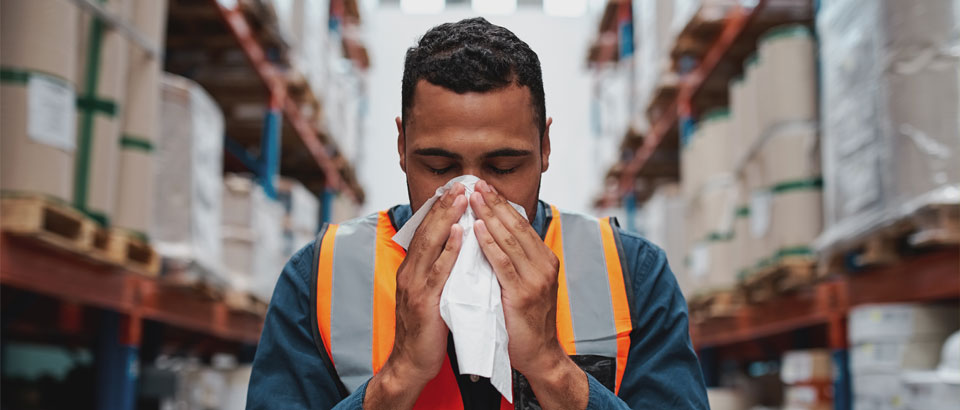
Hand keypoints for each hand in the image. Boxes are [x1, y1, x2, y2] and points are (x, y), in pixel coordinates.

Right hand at [365, 183, 466, 409]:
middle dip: (443, 205)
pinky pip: (439, 270)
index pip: (424, 232)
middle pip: (426, 231)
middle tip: (460, 183)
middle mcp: (409, 273)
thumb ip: (439, 272)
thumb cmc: (426, 330)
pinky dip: (450, 249)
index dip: (438, 209)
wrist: (411, 363)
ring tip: (461, 198)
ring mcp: (415, 286)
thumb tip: (456, 249)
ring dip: (447, 218)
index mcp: (411, 270)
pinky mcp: (424, 302)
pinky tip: (461, 233)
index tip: (453, 188)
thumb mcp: (430, 294)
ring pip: (431, 244)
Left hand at [469, 180, 587, 409]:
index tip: (484, 186)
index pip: (520, 224)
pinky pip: (503, 263)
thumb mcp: (524, 284)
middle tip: (476, 182)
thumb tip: (493, 236)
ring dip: (489, 215)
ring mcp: (536, 279)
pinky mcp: (523, 294)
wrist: (540, 355)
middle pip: (516, 225)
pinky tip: (478, 229)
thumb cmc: (526, 321)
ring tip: (473, 197)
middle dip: (494, 202)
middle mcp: (544, 264)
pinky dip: (490, 244)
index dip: (501, 203)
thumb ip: (513, 261)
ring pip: (510, 239)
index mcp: (544, 259)